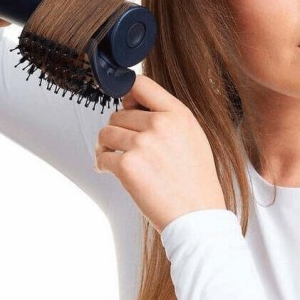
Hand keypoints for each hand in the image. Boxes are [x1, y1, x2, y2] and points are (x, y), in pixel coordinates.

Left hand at [94, 74, 226, 233]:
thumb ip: (166, 115)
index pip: (140, 84)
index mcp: (177, 113)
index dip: (128, 94)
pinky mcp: (127, 166)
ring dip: (107, 146)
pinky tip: (112, 170)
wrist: (197, 214)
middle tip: (127, 146)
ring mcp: (142, 144)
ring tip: (117, 158)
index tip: (126, 105)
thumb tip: (131, 104)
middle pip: (118, 113)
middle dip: (119, 130)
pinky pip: (102, 157)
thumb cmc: (195, 179)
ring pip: (106, 133)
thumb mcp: (192, 134)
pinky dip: (103, 164)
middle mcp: (160, 124)